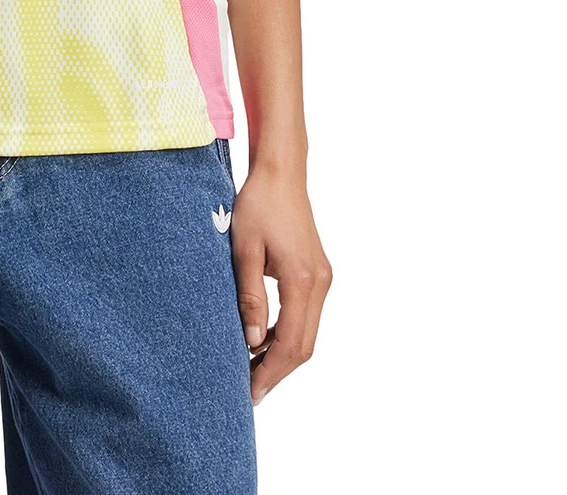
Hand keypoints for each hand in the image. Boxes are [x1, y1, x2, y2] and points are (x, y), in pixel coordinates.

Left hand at [230, 161, 331, 404]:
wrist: (281, 173)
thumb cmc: (258, 205)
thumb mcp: (244, 250)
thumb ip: (249, 297)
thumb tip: (252, 342)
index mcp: (303, 279)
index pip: (291, 342)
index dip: (272, 372)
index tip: (251, 393)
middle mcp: (320, 283)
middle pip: (304, 344)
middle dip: (278, 371)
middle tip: (249, 391)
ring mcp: (322, 278)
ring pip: (307, 332)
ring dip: (282, 354)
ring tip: (251, 370)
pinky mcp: (317, 273)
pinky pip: (305, 315)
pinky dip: (287, 333)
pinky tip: (263, 340)